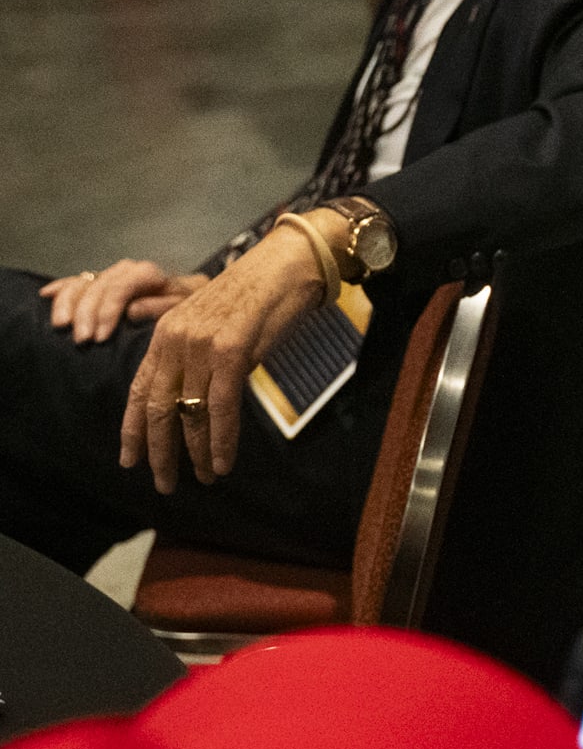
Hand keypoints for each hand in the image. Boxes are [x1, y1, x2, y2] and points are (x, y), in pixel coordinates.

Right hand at [40, 260, 206, 343]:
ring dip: (68, 304)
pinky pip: (76, 280)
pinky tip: (45, 296)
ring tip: (60, 327)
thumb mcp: (186, 311)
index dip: (107, 311)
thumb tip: (131, 311)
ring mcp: (113, 274)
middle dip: (86, 314)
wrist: (196, 300)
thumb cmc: (191, 310)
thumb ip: (162, 308)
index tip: (100, 338)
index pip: (121, 287)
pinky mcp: (102, 281)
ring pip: (82, 282)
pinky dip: (61, 288)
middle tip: (81, 341)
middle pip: (98, 286)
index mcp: (150, 274)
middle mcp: (128, 269)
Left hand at [119, 226, 329, 492]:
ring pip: (189, 411)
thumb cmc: (259, 295)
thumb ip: (198, 355)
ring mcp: (201, 345)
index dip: (132, 429)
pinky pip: (221, 407)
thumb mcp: (215, 324)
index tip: (129, 460)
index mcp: (167, 333)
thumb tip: (194, 397)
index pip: (139, 389)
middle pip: (157, 407)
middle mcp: (176, 339)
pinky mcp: (231, 351)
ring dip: (194, 452)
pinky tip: (221, 463)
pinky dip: (220, 440)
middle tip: (163, 483)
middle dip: (158, 451)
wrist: (288, 265)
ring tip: (200, 479)